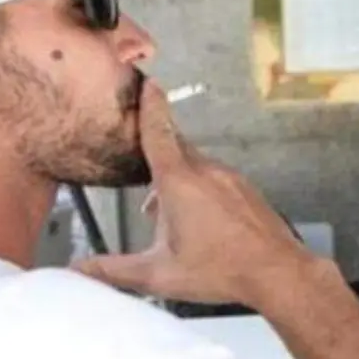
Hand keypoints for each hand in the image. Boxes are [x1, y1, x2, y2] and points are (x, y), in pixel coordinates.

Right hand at [75, 81, 316, 305]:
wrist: (278, 273)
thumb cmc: (221, 271)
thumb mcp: (159, 275)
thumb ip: (114, 270)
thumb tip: (80, 269)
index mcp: (180, 182)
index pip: (158, 132)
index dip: (150, 106)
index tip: (147, 84)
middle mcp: (206, 171)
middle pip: (174, 148)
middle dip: (156, 154)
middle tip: (141, 162)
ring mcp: (230, 179)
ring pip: (195, 168)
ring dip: (177, 183)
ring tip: (167, 218)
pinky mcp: (246, 190)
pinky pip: (215, 180)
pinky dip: (200, 192)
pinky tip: (199, 224)